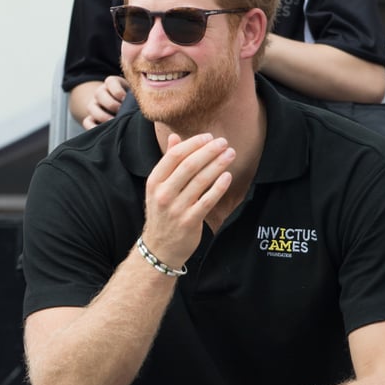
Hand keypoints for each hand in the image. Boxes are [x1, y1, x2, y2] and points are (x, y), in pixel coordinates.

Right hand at [81, 76, 129, 129]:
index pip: (110, 82)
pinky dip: (93, 127)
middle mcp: (100, 92)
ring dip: (103, 116)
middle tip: (122, 112)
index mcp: (112, 83)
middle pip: (99, 94)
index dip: (118, 91)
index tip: (125, 99)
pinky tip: (105, 131)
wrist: (122, 110)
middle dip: (111, 104)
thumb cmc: (132, 101)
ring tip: (115, 123)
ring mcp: (93, 105)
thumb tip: (139, 105)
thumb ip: (134, 96)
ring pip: (91, 108)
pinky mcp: (90, 118)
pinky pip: (87, 122)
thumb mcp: (134, 94)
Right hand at [141, 134, 234, 267]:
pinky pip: (208, 200)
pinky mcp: (189, 221)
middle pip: (189, 166)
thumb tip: (175, 137)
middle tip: (224, 142)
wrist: (160, 248)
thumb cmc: (162, 213)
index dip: (193, 144)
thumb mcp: (158, 187)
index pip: (174, 156)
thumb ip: (167, 162)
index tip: (208, 137)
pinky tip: (228, 176)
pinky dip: (219, 186)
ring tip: (230, 154)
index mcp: (154, 182)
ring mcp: (176, 208)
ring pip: (200, 181)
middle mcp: (163, 194)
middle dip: (209, 151)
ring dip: (218, 165)